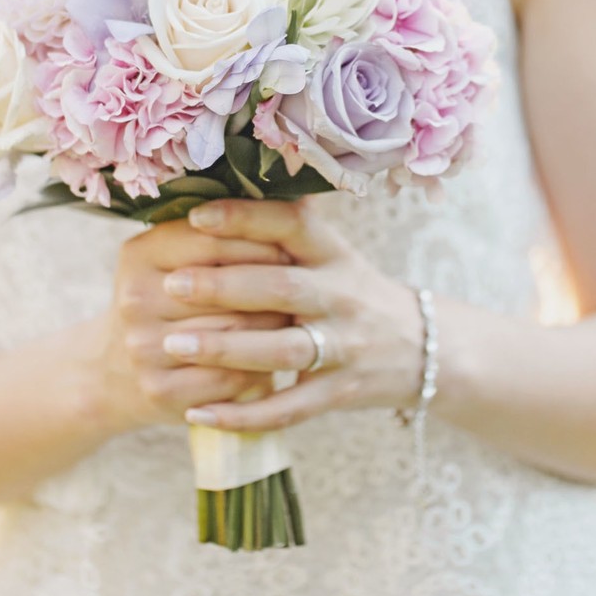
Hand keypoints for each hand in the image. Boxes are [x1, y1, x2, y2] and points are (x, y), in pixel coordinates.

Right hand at [89, 215, 293, 437]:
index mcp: (140, 254)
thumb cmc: (168, 300)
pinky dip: (261, 369)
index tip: (294, 246)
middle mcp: (136, 298)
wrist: (115, 372)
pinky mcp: (161, 390)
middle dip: (274, 287)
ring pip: (234, 332)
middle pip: (228, 287)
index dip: (261, 241)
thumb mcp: (173, 258)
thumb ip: (219, 231)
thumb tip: (296, 196)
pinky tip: (278, 359)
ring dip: (275, 327)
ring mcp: (144, 347)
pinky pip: (230, 378)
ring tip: (301, 318)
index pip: (214, 239)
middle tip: (307, 285)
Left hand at [158, 197, 424, 431]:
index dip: (246, 218)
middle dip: (225, 286)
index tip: (197, 217)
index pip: (292, 225)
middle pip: (283, 288)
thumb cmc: (352, 292)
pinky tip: (198, 413)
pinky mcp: (339, 393)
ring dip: (226, 348)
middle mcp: (341, 296)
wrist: (423, 347)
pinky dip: (244, 415)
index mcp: (333, 253)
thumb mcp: (330, 252)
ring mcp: (343, 347)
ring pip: (282, 350)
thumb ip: (284, 227)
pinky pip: (288, 409)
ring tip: (174, 344)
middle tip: (172, 285)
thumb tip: (226, 180)